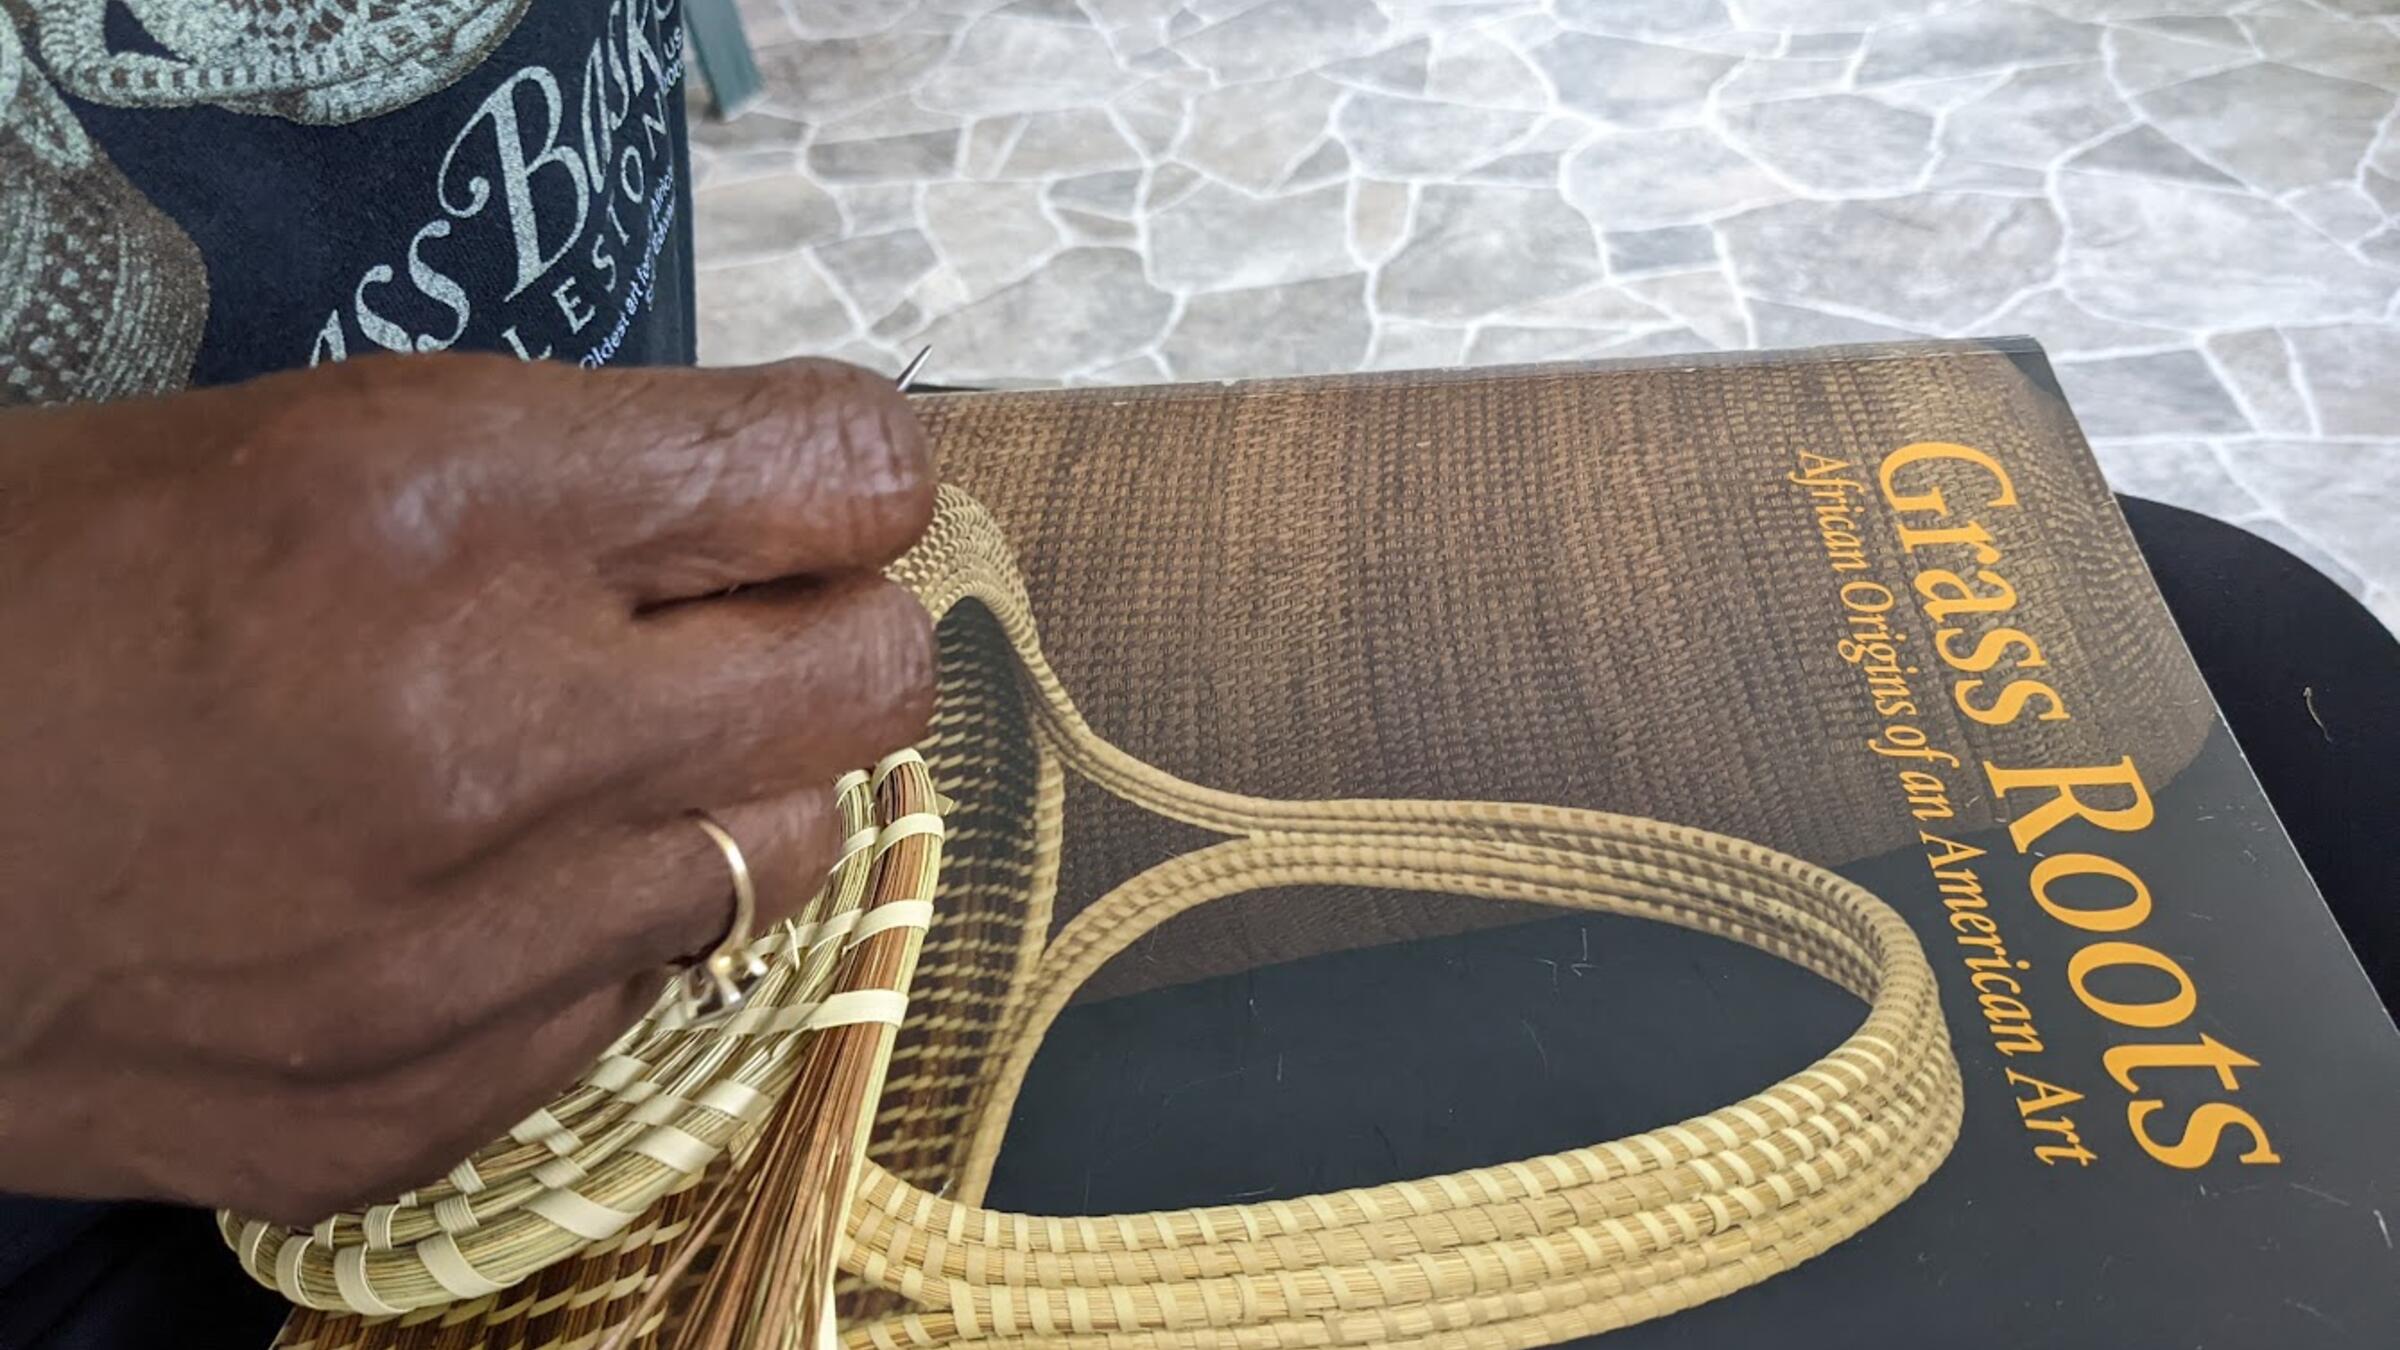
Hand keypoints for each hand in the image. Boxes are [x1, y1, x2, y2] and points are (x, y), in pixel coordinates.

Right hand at [0, 354, 934, 1224]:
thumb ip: (572, 479)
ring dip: (726, 793)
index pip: (837, 478)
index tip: (817, 493)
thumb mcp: (304, 443)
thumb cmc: (43, 597)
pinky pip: (646, 995)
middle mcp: (486, 730)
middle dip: (827, 635)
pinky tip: (482, 891)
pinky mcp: (428, 1099)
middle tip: (734, 627)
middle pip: (868, 677)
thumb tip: (781, 511)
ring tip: (587, 764)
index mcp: (441, 509)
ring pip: (792, 851)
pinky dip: (604, 931)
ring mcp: (466, 947)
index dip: (850, 478)